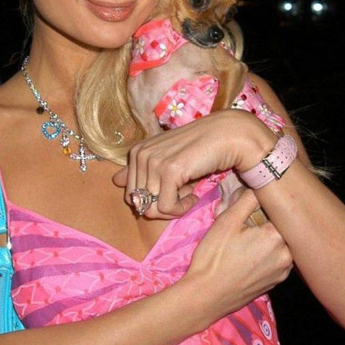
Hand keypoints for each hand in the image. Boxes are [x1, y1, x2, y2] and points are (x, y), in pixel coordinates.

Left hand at [112, 109, 276, 217]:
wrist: (229, 136)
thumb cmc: (200, 149)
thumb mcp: (167, 158)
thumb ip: (141, 170)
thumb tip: (115, 181)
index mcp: (137, 152)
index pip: (131, 195)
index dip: (155, 200)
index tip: (174, 189)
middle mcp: (141, 155)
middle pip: (139, 204)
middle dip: (162, 208)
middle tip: (182, 194)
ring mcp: (153, 161)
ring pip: (152, 209)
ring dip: (175, 209)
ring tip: (190, 193)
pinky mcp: (169, 170)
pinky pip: (167, 208)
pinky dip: (183, 208)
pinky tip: (195, 194)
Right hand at [182, 188, 292, 327]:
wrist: (205, 296)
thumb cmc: (214, 257)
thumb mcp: (226, 222)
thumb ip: (246, 200)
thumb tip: (259, 186)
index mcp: (277, 237)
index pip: (279, 212)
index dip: (265, 207)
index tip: (251, 208)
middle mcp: (286, 255)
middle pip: (282, 229)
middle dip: (267, 223)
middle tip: (246, 226)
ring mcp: (283, 272)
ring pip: (281, 245)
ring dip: (268, 240)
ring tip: (246, 242)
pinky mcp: (275, 283)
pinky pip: (277, 261)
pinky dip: (268, 255)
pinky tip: (248, 257)